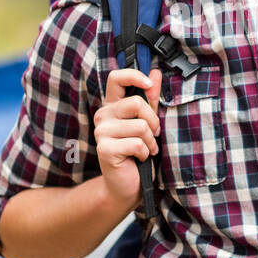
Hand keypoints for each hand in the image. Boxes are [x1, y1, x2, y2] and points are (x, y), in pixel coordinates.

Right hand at [94, 66, 161, 207]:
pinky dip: (145, 152)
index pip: (116, 77)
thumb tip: (155, 72)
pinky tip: (139, 158)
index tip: (149, 84)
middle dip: (153, 121)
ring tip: (147, 149)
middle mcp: (103, 115)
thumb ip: (150, 99)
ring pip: (140, 126)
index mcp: (112, 105)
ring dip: (150, 141)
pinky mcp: (104, 148)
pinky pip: (137, 143)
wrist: (127, 184)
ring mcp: (101, 132)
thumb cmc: (138, 152)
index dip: (134, 75)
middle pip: (136, 103)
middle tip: (153, 134)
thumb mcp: (147, 122)